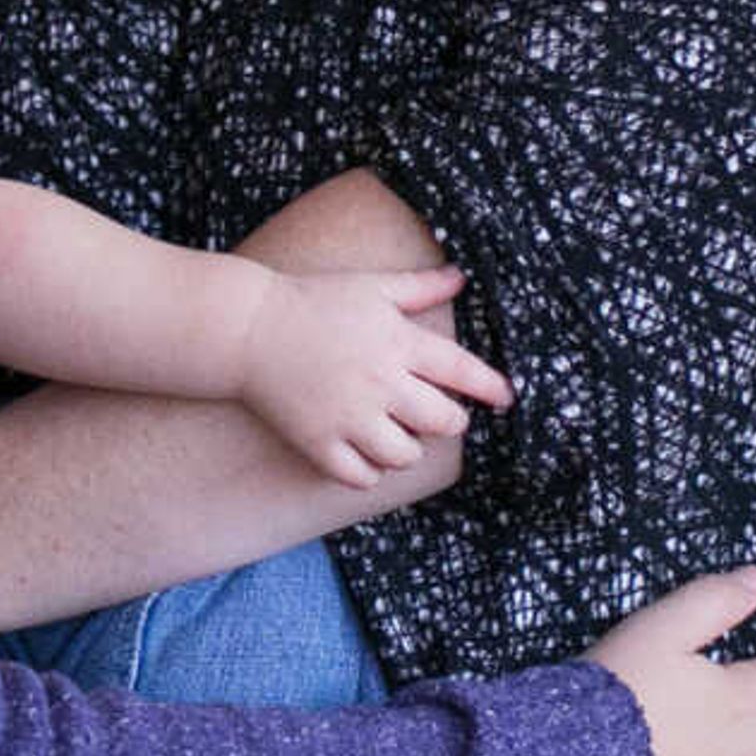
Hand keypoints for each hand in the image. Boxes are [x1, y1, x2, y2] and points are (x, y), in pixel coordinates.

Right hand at [232, 261, 508, 486]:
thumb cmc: (313, 301)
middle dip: (448, 421)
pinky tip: (365, 455)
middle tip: (438, 416)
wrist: (248, 329)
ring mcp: (349, 417)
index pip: (462, 371)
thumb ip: (420, 287)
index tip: (507, 399)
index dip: (491, 387)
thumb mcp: (371, 286)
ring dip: (409, 449)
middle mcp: (380, 383)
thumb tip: (461, 278)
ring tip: (398, 435)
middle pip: (441, 421)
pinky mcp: (318, 443)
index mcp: (398, 342)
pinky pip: (360, 477)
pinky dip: (369, 473)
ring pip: (404, 456)